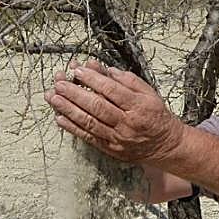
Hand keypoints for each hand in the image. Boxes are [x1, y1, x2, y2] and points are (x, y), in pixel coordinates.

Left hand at [44, 59, 184, 164]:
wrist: (165, 146)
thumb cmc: (155, 116)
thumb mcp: (149, 93)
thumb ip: (127, 80)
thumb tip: (105, 69)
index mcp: (139, 107)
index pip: (112, 90)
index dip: (93, 79)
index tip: (78, 70)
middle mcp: (127, 124)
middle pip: (97, 106)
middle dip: (75, 93)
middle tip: (59, 83)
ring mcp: (117, 138)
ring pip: (89, 122)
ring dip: (68, 109)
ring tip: (53, 98)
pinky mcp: (110, 149)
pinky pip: (88, 137)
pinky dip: (72, 128)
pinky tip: (59, 117)